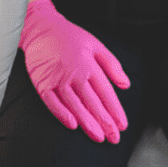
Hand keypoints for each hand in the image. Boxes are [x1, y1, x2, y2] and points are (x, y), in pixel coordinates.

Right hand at [19, 0, 129, 143]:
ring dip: (87, 123)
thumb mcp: (96, 45)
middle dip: (104, 122)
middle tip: (113, 138)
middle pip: (92, 102)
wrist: (41, 28)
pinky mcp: (42, 83)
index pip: (106, 93)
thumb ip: (112, 65)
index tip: (122, 125)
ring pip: (75, 105)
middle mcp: (75, 73)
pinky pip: (52, 102)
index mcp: (89, 65)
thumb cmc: (70, 36)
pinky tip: (72, 125)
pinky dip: (62, 114)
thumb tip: (125, 84)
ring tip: (98, 137)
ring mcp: (57, 79)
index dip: (115, 110)